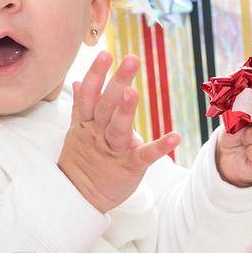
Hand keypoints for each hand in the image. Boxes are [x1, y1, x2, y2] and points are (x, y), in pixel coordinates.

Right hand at [58, 51, 180, 212]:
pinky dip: (159, 146)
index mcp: (86, 124)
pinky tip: (175, 136)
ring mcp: (113, 151)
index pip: (90, 95)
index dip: (97, 75)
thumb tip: (78, 81)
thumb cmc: (83, 160)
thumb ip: (81, 106)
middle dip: (117, 82)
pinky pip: (144, 156)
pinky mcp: (128, 167)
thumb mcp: (76, 132)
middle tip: (130, 60)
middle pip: (105, 106)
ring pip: (117, 128)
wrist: (79, 198)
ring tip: (134, 92)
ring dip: (125, 110)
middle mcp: (98, 134)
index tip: (105, 54)